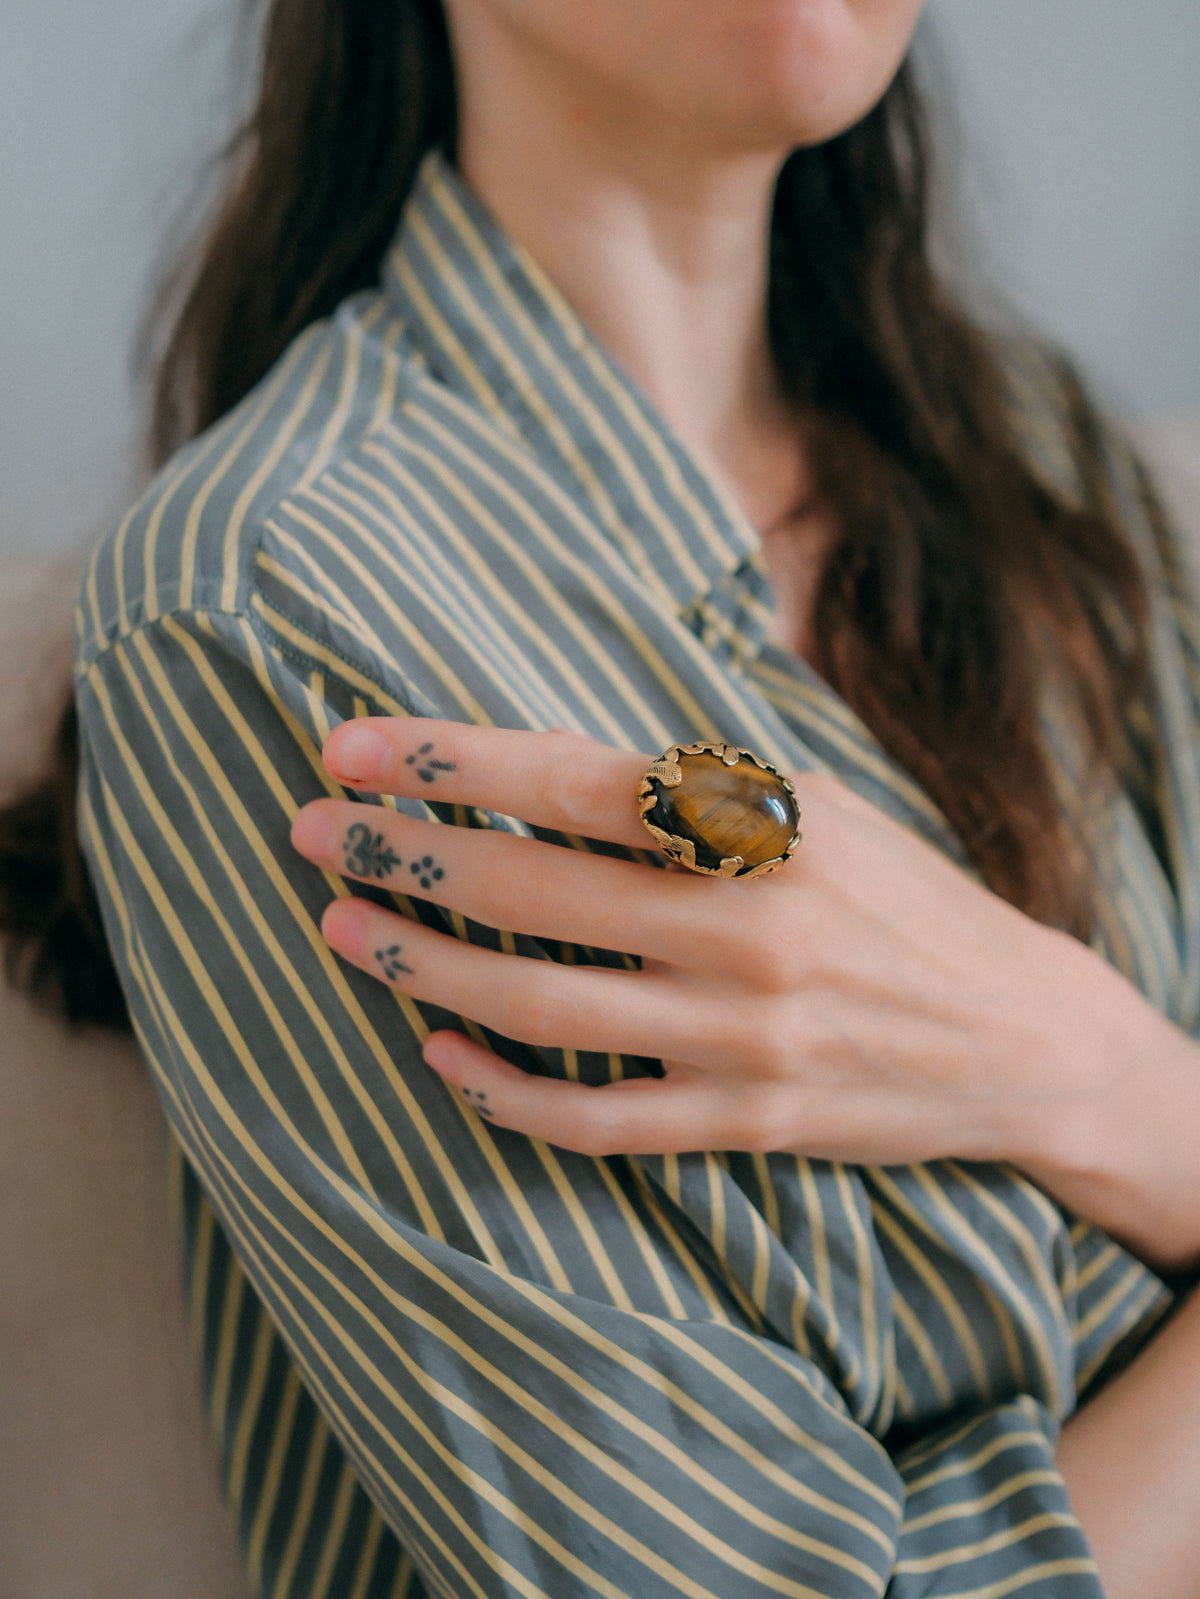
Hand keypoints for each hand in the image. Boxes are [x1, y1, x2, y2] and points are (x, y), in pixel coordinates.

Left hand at [288, 717, 1174, 1185]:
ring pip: (542, 1007)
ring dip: (421, 966)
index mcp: (770, 830)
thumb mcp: (821, 806)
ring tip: (339, 930)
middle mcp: (751, 932)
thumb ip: (694, 791)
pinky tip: (434, 1050)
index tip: (350, 748)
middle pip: (534, 891)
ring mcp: (743, 1039)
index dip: (450, 761)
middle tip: (312, 833)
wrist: (1022, 1037)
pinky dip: (502, 1090)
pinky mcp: (742, 1123)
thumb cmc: (905, 898)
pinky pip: (594, 1119)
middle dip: (404, 854)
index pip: (575, 782)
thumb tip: (542, 761)